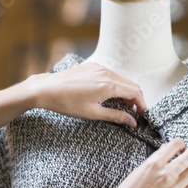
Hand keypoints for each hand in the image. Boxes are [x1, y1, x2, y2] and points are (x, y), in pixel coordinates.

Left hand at [28, 62, 146, 127]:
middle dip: (135, 98)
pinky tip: (108, 94)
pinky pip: (110, 74)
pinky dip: (115, 84)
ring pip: (121, 79)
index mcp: (108, 85)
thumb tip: (132, 121)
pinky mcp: (91, 66)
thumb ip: (115, 116)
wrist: (45, 89)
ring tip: (120, 105)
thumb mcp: (92, 113)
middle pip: (131, 84)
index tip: (142, 115)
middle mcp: (106, 73)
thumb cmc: (66, 103)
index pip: (135, 92)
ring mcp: (98, 67)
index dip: (142, 104)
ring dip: (125, 91)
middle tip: (132, 112)